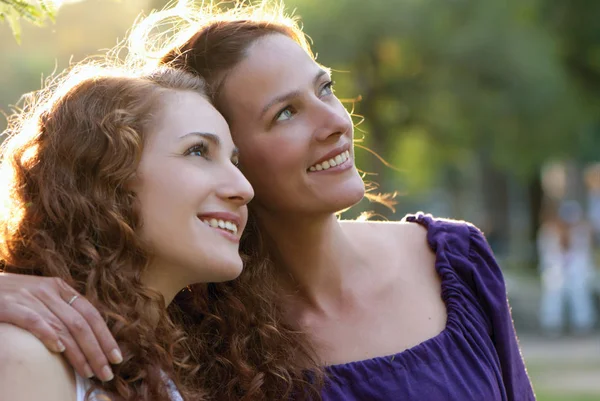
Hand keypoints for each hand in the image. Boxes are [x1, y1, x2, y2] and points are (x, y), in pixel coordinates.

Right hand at [0, 273, 121, 380]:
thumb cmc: (9, 296)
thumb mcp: (39, 297)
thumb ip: (60, 311)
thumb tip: (85, 338)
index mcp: (59, 287)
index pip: (91, 314)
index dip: (106, 337)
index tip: (117, 358)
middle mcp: (48, 290)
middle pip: (82, 324)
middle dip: (97, 351)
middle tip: (107, 372)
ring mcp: (29, 296)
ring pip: (63, 326)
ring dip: (79, 352)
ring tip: (89, 371)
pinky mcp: (9, 305)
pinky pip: (34, 321)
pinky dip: (48, 335)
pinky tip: (58, 350)